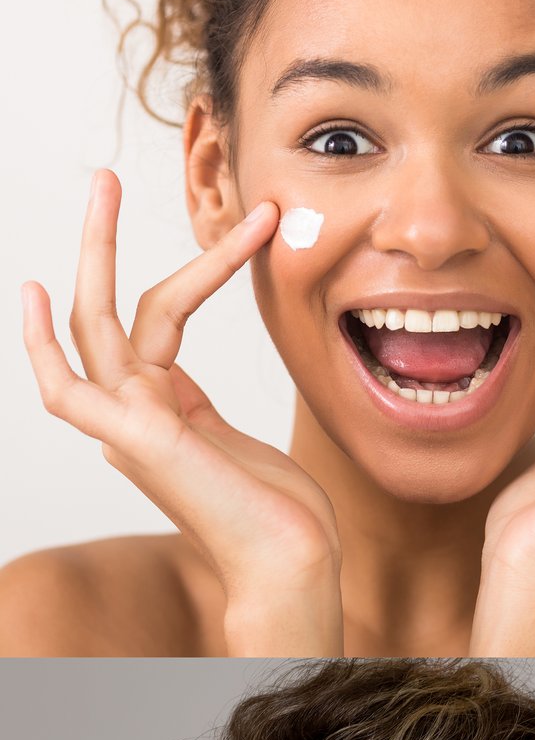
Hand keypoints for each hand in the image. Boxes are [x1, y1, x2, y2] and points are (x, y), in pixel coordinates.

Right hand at [23, 170, 341, 652]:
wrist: (293, 561)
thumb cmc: (281, 514)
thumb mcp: (237, 442)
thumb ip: (201, 409)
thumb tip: (182, 382)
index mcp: (159, 411)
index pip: (153, 323)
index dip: (183, 274)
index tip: (230, 233)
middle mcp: (131, 415)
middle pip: (104, 313)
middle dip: (101, 243)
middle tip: (104, 178)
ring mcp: (129, 425)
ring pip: (96, 326)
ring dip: (97, 253)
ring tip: (103, 189)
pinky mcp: (137, 438)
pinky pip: (69, 387)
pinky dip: (42, 345)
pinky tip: (37, 295)